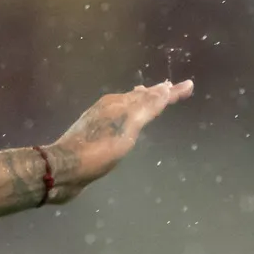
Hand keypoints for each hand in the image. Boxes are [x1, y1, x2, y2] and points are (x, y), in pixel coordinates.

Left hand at [44, 79, 190, 201]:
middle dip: (154, 94)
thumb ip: (147, 107)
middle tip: (168, 89)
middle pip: (137, 98)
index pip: (151, 95)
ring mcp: (99, 121)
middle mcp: (109, 108)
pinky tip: (128, 124)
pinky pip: (118, 121)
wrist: (64, 169)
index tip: (189, 85)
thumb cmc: (99, 149)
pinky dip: (130, 117)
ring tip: (151, 99)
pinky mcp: (93, 137)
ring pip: (126, 108)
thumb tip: (165, 86)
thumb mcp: (127, 126)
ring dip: (141, 103)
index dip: (171, 92)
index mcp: (118, 103)